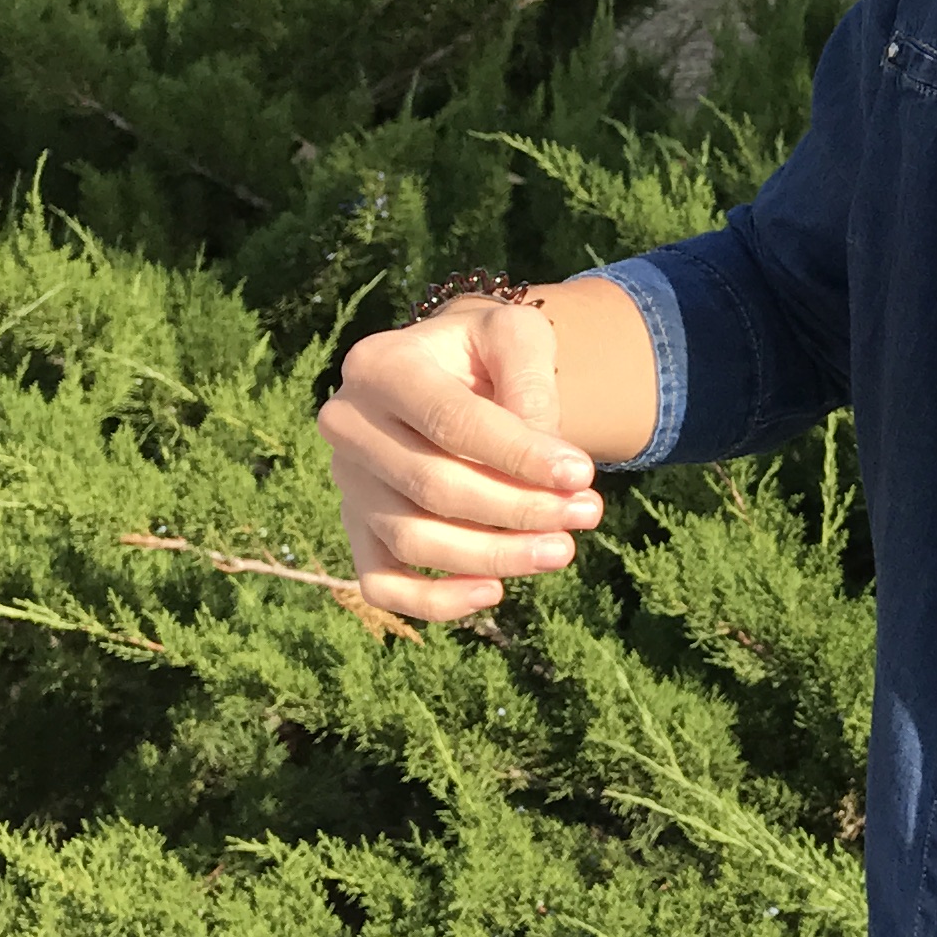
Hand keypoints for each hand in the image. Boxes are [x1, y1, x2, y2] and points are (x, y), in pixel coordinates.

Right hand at [317, 299, 603, 621]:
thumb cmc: (488, 350)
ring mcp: (349, 482)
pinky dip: (434, 601)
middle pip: (433, 487)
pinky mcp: (357, 527)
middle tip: (588, 512)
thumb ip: (531, 383)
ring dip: (493, 555)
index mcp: (379, 366)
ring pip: (412, 539)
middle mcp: (348, 425)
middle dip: (518, 508)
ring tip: (562, 549)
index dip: (519, 455)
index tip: (581, 473)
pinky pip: (381, 582)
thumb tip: (547, 464)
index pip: (451, 422)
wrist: (454, 368)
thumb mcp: (517, 335)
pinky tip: (495, 591)